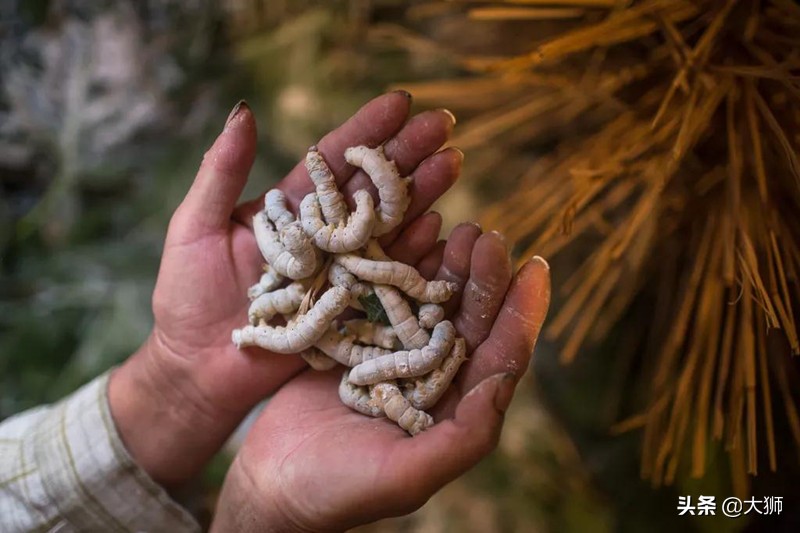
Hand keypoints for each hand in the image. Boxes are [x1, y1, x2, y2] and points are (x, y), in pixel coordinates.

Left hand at [108, 92, 461, 486]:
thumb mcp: (195, 226)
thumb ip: (220, 171)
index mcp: (292, 208)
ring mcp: (341, 271)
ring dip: (421, 194)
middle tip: (445, 126)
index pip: (335, 160)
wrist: (196, 367)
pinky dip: (413, 252)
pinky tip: (438, 226)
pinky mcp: (351, 309)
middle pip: (371, 188)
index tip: (402, 101)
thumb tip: (243, 109)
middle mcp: (323, 235)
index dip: (368, 130)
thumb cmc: (186, 297)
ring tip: (451, 163)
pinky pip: (387, 277)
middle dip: (407, 155)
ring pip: (388, 226)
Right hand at [210, 226, 550, 531]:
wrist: (270, 482)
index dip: (519, 315)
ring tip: (458, 229)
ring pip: (429, 301)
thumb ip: (464, 436)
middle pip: (468, 320)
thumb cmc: (338, 490)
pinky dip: (397, 267)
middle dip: (482, 278)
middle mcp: (430, 378)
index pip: (499, 357)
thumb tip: (504, 382)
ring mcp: (394, 355)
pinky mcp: (357, 339)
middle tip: (488, 236)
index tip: (536, 268)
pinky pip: (385, 295)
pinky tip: (408, 238)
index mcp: (453, 409)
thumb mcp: (406, 476)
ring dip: (446, 265)